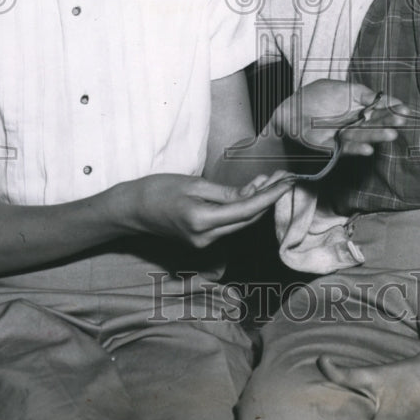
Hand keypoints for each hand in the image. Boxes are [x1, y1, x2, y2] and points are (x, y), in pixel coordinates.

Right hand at [124, 170, 294, 248]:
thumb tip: (254, 192)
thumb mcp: (193, 184)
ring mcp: (203, 243)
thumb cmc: (158, 189)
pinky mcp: (202, 242)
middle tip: (283, 176)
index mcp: (202, 220)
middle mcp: (205, 238)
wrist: (132, 209)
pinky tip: (251, 193)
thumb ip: (226, 193)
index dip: (271, 196)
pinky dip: (243, 210)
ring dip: (257, 203)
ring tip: (272, 181)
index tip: (288, 182)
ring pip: (241, 224)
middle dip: (268, 198)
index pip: (247, 210)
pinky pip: (229, 225)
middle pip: (248, 220)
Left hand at [272, 80, 411, 155]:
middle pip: (374, 123)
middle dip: (389, 122)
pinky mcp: (333, 147)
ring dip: (377, 136)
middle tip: (402, 121)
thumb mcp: (341, 89)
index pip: (379, 108)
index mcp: (358, 107)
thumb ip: (361, 93)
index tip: (405, 110)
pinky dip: (357, 150)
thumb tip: (381, 96)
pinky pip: (346, 149)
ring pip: (364, 136)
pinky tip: (368, 150)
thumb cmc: (315, 97)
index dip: (392, 108)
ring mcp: (345, 135)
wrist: (290, 110)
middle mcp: (355, 122)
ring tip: (392, 135)